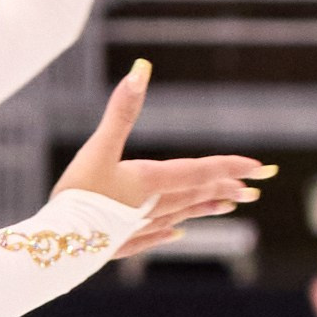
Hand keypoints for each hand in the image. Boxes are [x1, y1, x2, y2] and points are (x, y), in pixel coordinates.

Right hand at [52, 60, 272, 253]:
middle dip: (226, 189)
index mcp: (150, 181)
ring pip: (180, 214)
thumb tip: (141, 69)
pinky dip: (168, 232)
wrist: (56, 247)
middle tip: (254, 190)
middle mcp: (150, 205)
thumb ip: (121, 111)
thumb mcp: (98, 148)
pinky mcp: (119, 243)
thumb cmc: (78, 196)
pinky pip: (152, 236)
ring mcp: (136, 227)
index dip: (230, 166)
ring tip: (228, 207)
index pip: (200, 170)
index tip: (260, 167)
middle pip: (195, 194)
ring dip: (205, 208)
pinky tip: (177, 233)